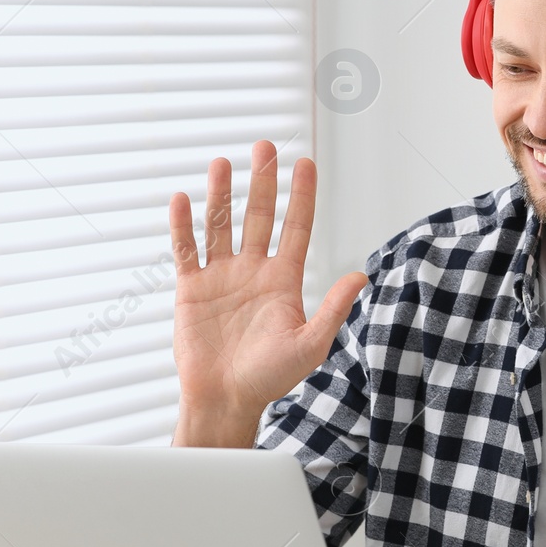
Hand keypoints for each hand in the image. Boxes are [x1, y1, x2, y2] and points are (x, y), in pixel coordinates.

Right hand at [169, 142, 367, 445]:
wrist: (226, 400)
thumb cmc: (270, 378)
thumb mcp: (310, 344)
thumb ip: (332, 308)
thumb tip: (362, 276)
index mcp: (284, 280)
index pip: (296, 227)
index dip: (301, 196)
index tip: (305, 163)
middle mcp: (253, 271)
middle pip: (259, 216)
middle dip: (263, 182)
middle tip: (265, 147)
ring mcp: (221, 277)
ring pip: (221, 225)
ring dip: (222, 194)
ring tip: (222, 163)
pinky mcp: (192, 289)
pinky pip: (186, 250)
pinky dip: (183, 226)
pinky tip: (183, 199)